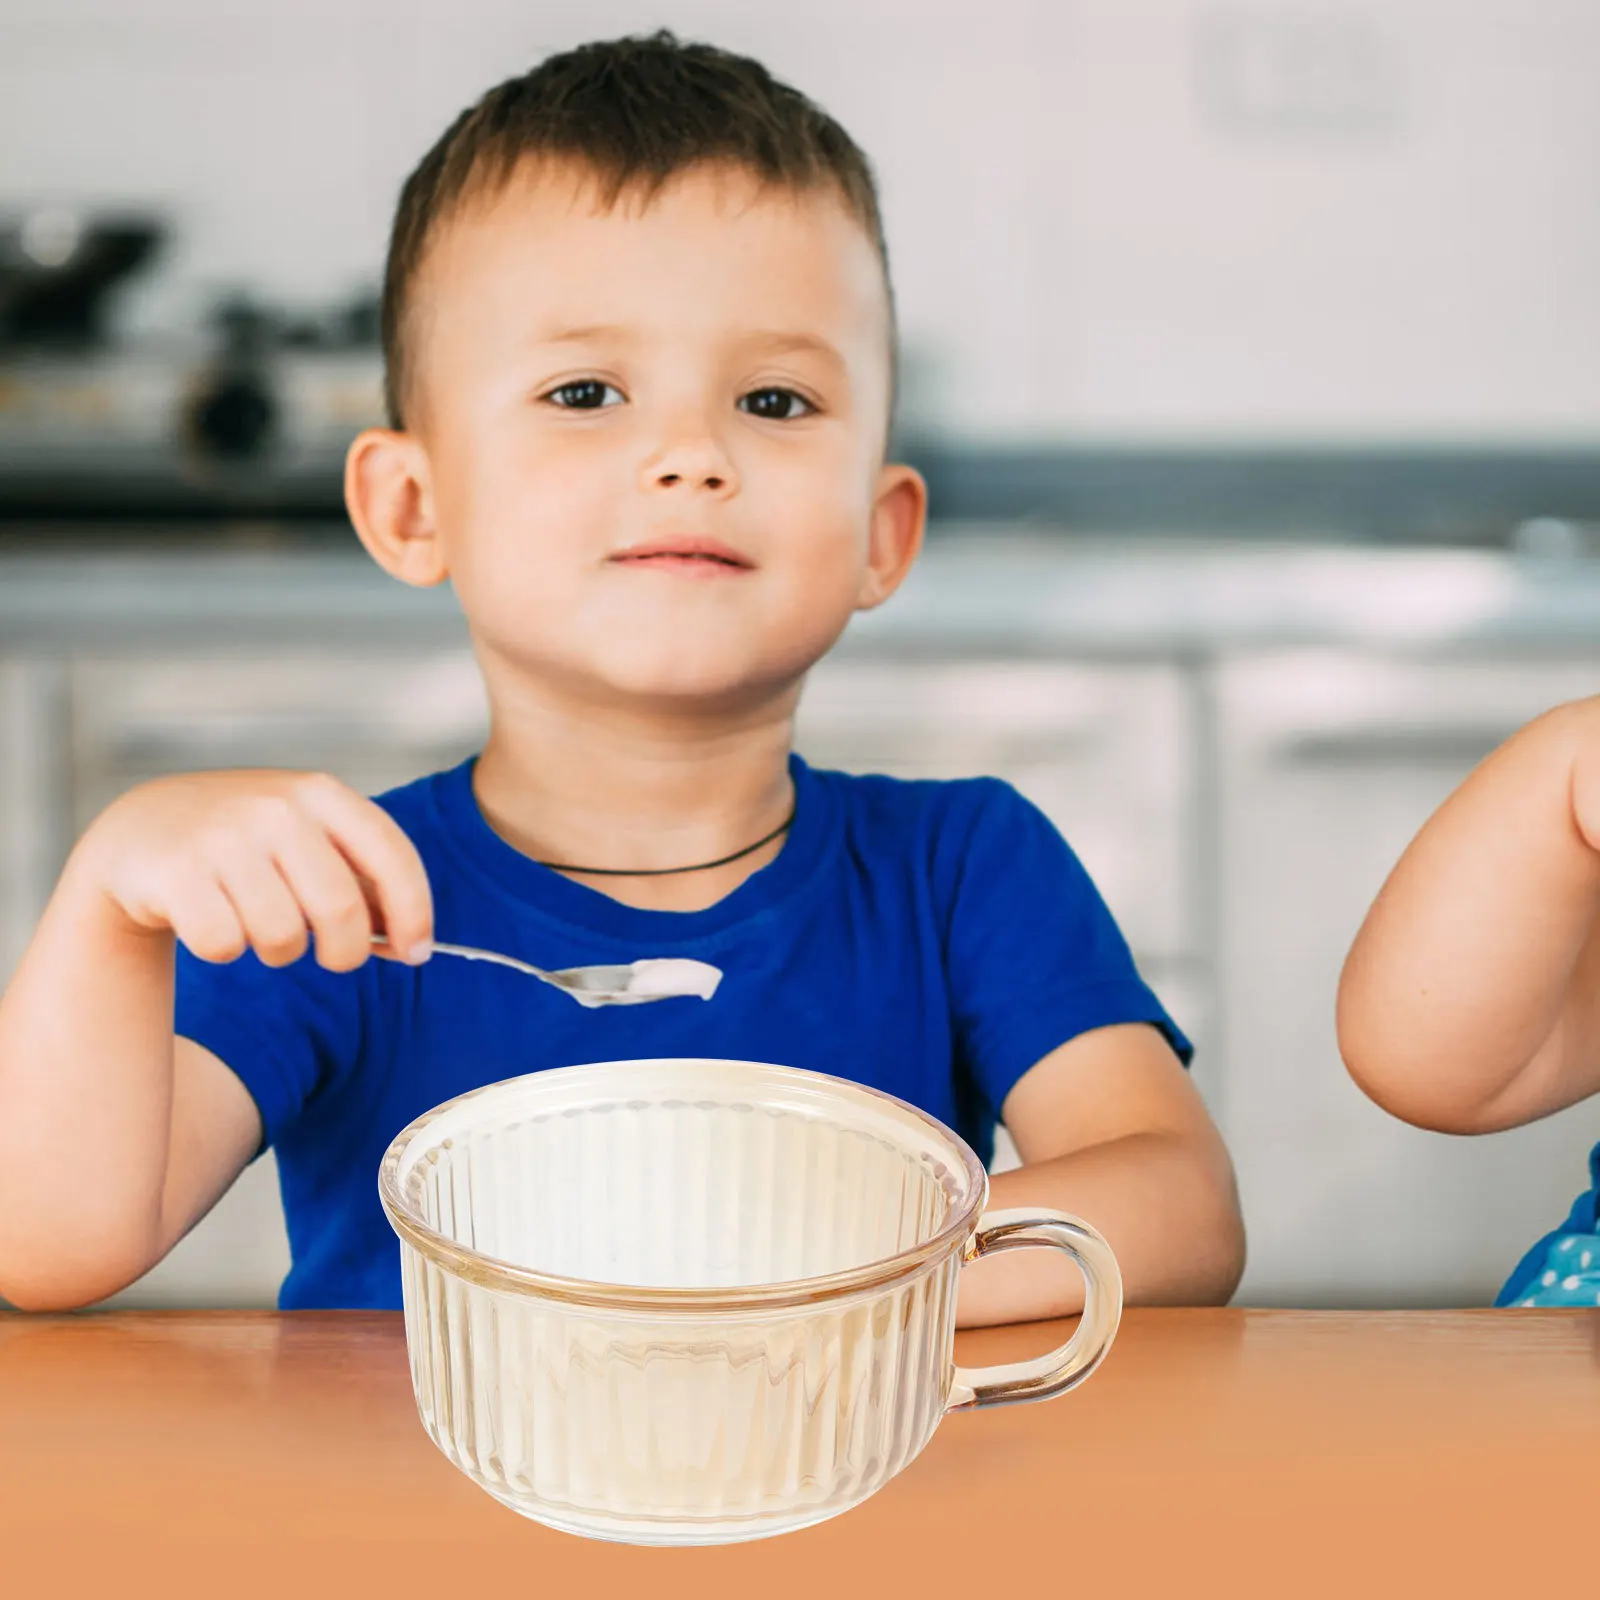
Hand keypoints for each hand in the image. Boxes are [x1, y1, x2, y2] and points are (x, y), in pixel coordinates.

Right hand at [80, 770, 432, 970]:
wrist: (143, 828)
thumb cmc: (249, 845)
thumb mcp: (308, 841)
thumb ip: (360, 883)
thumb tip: (411, 945)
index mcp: (321, 793)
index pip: (392, 856)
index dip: (414, 912)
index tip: (417, 952)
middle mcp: (276, 807)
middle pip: (341, 911)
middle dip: (345, 953)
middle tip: (333, 958)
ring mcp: (224, 836)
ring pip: (282, 938)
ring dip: (277, 950)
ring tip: (256, 922)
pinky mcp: (177, 872)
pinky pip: (226, 946)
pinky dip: (224, 949)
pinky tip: (210, 918)